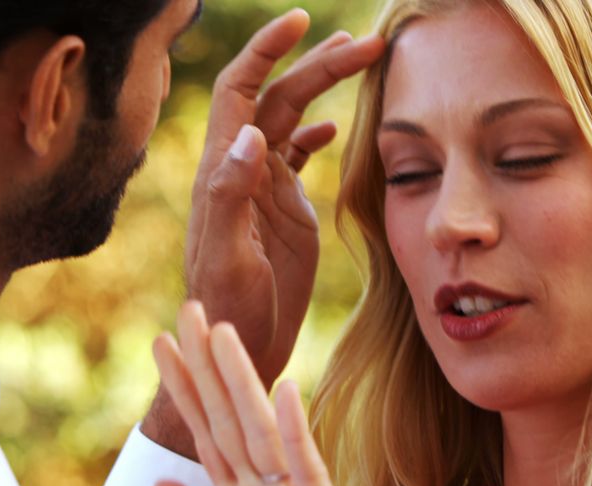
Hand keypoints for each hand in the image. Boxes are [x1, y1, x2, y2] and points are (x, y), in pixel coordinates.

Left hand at [150, 302, 357, 485]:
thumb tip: (160, 483)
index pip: (206, 432)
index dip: (184, 387)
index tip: (161, 343)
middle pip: (229, 418)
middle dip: (207, 364)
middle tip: (187, 307)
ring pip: (262, 433)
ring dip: (242, 383)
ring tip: (222, 333)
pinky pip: (307, 475)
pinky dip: (296, 434)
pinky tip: (287, 391)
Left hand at [186, 9, 384, 383]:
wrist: (238, 347)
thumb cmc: (226, 310)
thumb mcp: (226, 257)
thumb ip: (228, 195)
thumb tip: (249, 132)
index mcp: (222, 171)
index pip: (239, 91)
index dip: (265, 50)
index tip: (300, 21)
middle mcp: (241, 170)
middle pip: (276, 96)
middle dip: (317, 64)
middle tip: (369, 43)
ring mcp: (264, 187)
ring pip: (291, 119)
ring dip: (322, 87)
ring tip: (362, 60)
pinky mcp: (283, 208)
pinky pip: (297, 155)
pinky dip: (316, 132)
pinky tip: (337, 125)